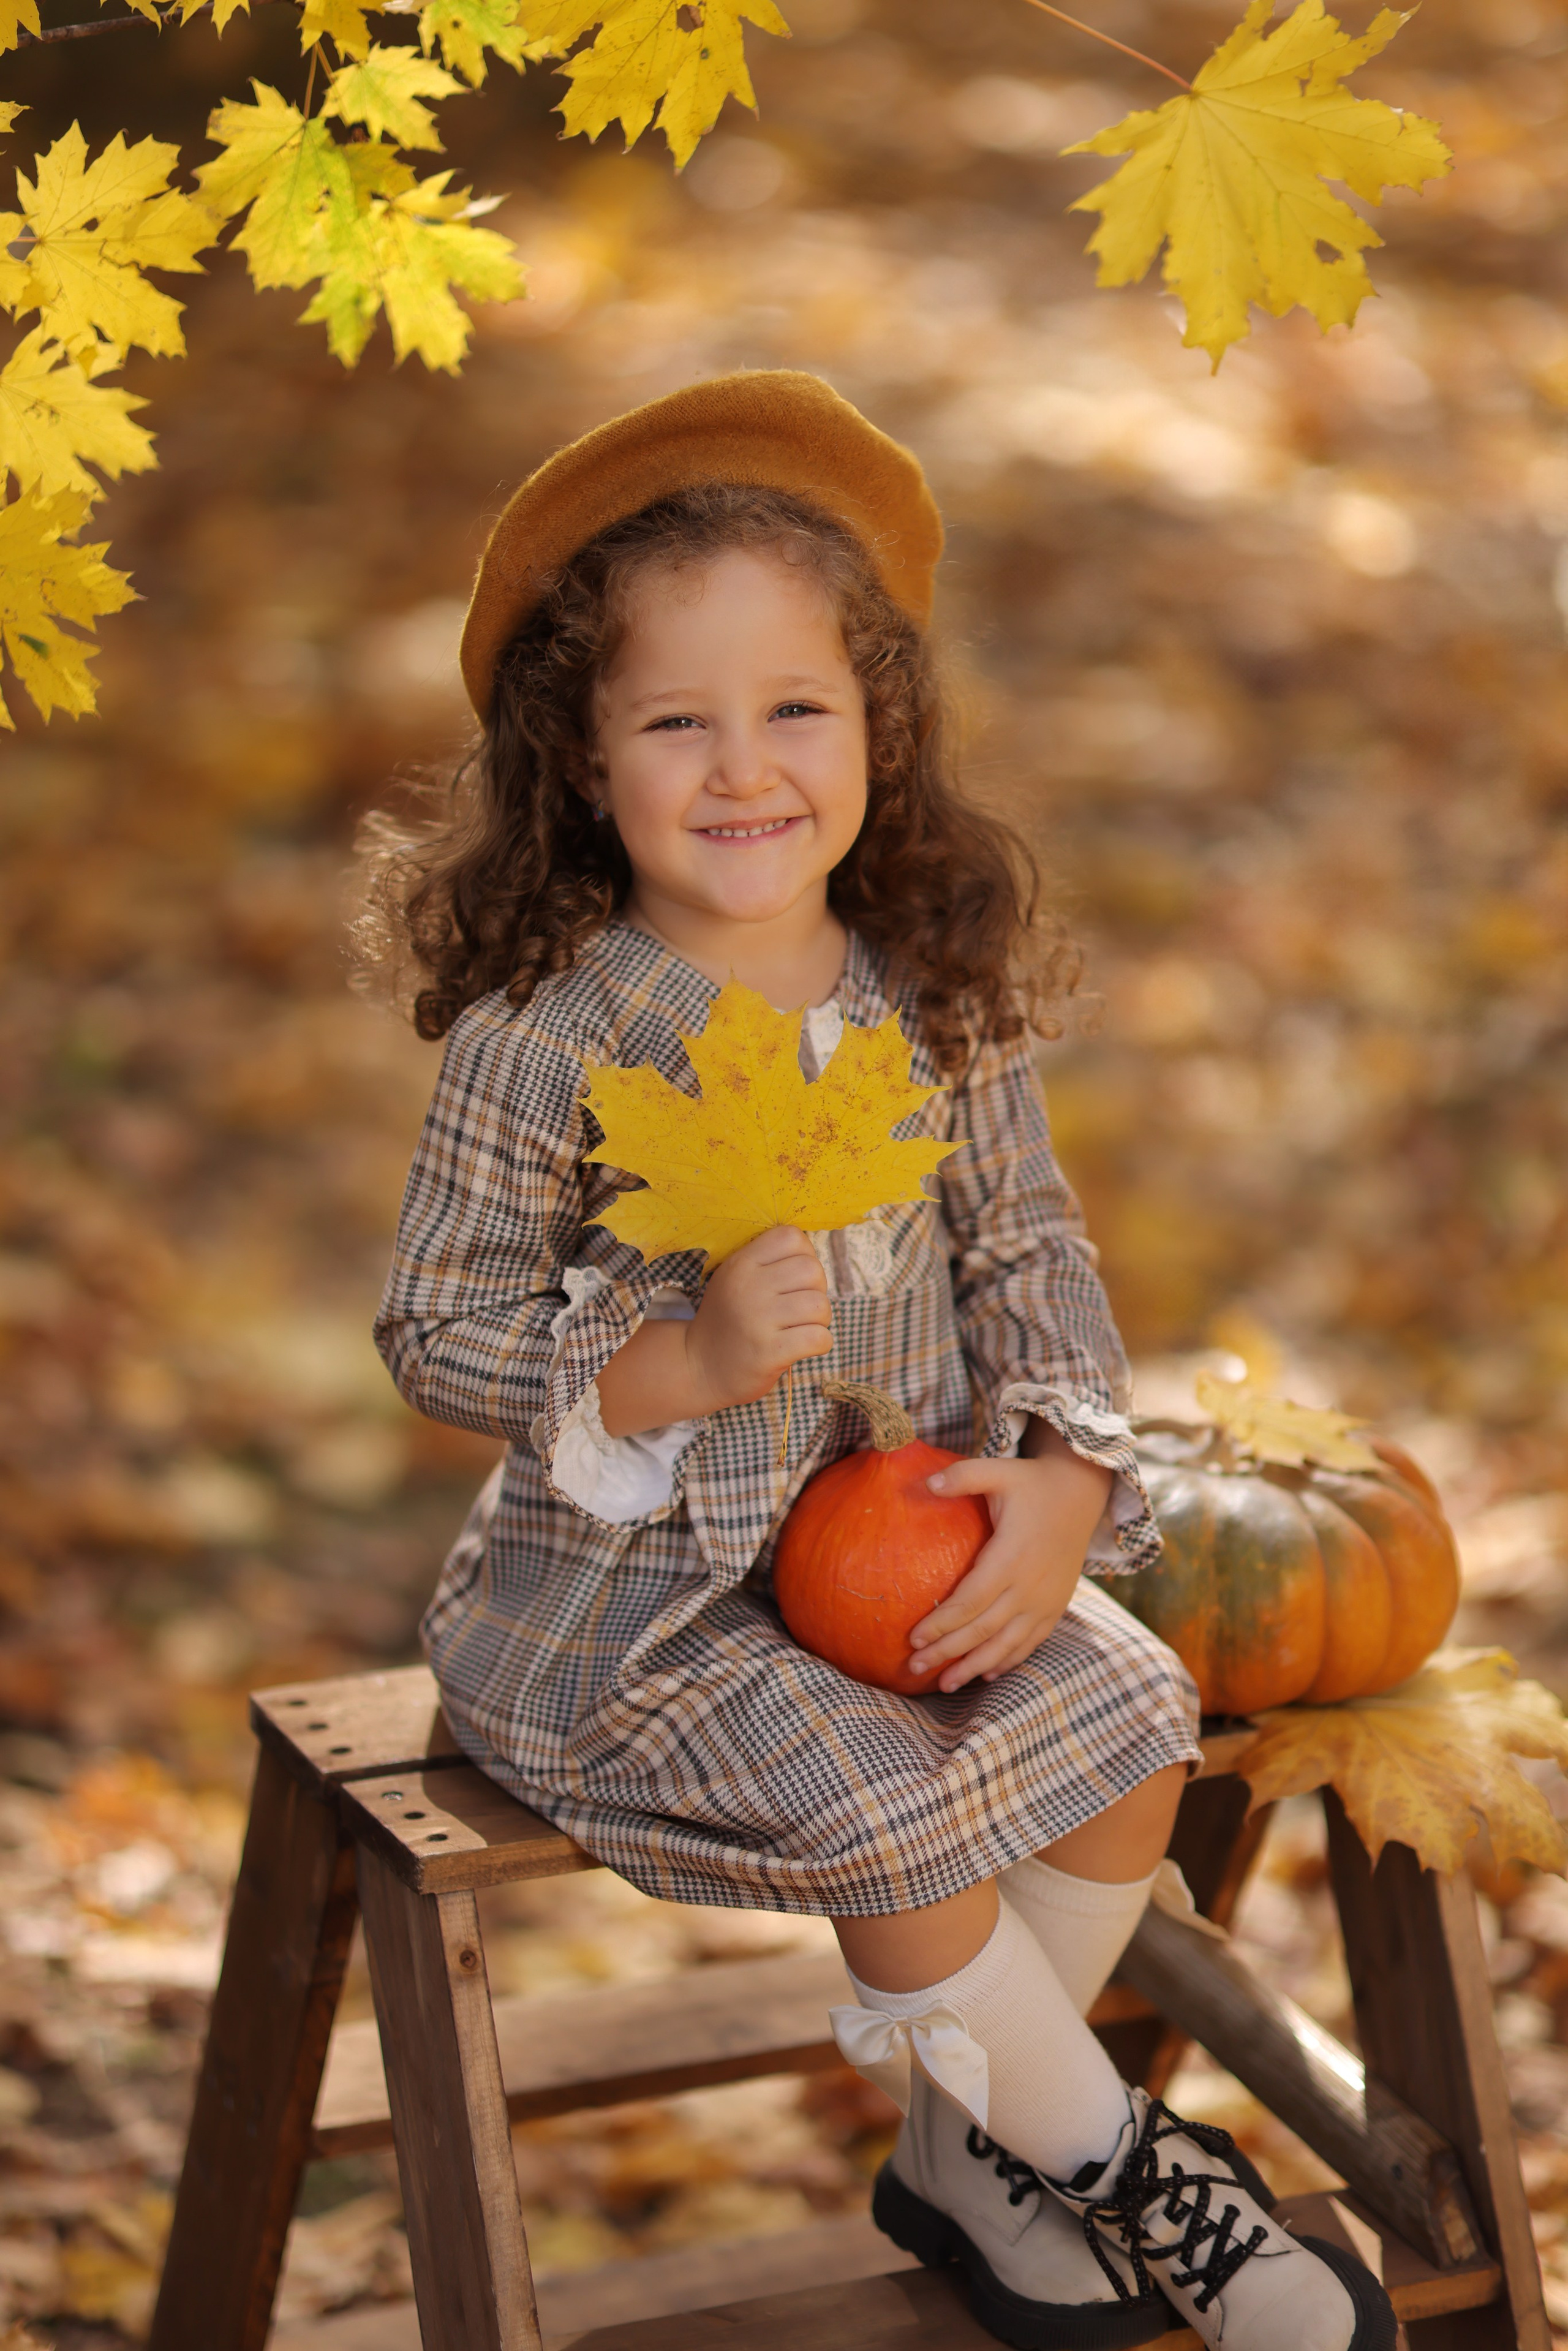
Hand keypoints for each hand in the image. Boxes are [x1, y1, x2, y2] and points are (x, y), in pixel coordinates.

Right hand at [682, 1225, 831, 1414]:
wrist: (700, 1368)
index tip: (794, 1278)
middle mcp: (748, 1287)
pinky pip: (819, 1338)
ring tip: (801, 1327)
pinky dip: (820, 1343)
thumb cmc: (729, 1321)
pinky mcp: (769, 1352)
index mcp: (741, 1264)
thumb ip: (767, 1262)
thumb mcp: (734, 1279)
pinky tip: (803, 1346)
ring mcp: (758, 1321)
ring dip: (820, 1319)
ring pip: (820, 1305)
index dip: (804, 1255)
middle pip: (812, 1270)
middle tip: (800, 1307)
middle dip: (817, 1289)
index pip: (791, 1237)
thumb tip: (811, 1253)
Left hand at [907, 1429, 1112, 1693]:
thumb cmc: (1031, 1482)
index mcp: (1011, 1557)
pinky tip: (987, 1673)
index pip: (970, 1601)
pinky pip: (1031, 1641)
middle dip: (948, 1652)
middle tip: (915, 1667)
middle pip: (983, 1629)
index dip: (941, 1623)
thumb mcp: (999, 1470)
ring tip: (946, 1684)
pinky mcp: (1056, 1605)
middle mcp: (1030, 1585)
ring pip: (1007, 1643)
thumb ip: (963, 1476)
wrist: (1081, 1494)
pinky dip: (1009, 1659)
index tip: (912, 1638)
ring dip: (975, 1665)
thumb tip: (925, 1483)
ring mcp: (1046, 1600)